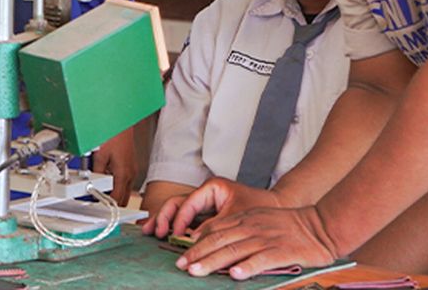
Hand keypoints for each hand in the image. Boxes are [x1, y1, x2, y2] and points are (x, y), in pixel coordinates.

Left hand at [92, 126, 136, 204]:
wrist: (122, 121)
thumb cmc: (114, 134)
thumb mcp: (100, 155)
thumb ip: (97, 172)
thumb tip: (91, 184)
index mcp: (123, 174)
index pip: (116, 198)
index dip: (106, 206)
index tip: (97, 208)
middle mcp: (130, 173)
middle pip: (123, 198)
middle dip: (111, 203)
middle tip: (98, 204)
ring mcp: (132, 169)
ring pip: (124, 190)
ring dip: (114, 193)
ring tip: (100, 193)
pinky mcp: (130, 164)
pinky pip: (124, 180)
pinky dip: (117, 184)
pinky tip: (107, 180)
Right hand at [141, 177, 280, 239]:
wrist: (277, 209)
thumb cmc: (260, 207)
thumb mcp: (236, 216)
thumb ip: (214, 227)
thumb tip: (193, 241)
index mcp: (212, 187)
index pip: (188, 202)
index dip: (178, 219)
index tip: (173, 234)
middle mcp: (206, 195)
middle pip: (177, 203)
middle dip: (163, 216)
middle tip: (153, 231)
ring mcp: (205, 205)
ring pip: (179, 210)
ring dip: (164, 221)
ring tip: (150, 231)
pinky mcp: (207, 216)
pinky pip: (187, 220)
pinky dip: (175, 227)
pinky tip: (163, 234)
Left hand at [177, 205, 338, 279]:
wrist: (321, 225)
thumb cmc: (289, 225)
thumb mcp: (261, 220)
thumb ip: (240, 229)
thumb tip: (216, 246)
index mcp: (246, 219)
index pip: (215, 230)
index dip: (196, 243)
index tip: (181, 255)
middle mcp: (253, 227)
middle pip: (219, 240)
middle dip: (197, 254)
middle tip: (181, 266)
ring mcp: (266, 238)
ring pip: (234, 250)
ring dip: (213, 261)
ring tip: (196, 271)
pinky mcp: (281, 251)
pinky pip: (261, 259)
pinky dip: (247, 267)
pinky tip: (234, 275)